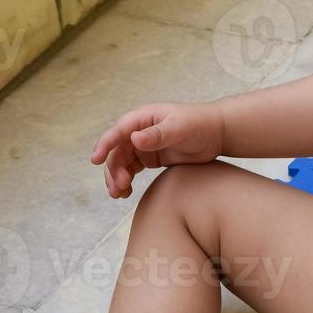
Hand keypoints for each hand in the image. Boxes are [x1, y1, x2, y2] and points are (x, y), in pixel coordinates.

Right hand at [90, 102, 225, 197]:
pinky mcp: (150, 157)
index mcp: (143, 117)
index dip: (105, 144)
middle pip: (116, 150)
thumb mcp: (180, 128)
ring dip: (116, 177)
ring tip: (119, 194)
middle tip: (120, 186)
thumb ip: (158, 134)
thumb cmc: (200, 124)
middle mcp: (139, 130)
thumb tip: (134, 139)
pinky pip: (131, 169)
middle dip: (113, 168)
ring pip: (121, 162)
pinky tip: (125, 193)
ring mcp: (143, 144)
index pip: (118, 131)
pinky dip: (125, 180)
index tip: (95, 160)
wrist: (218, 133)